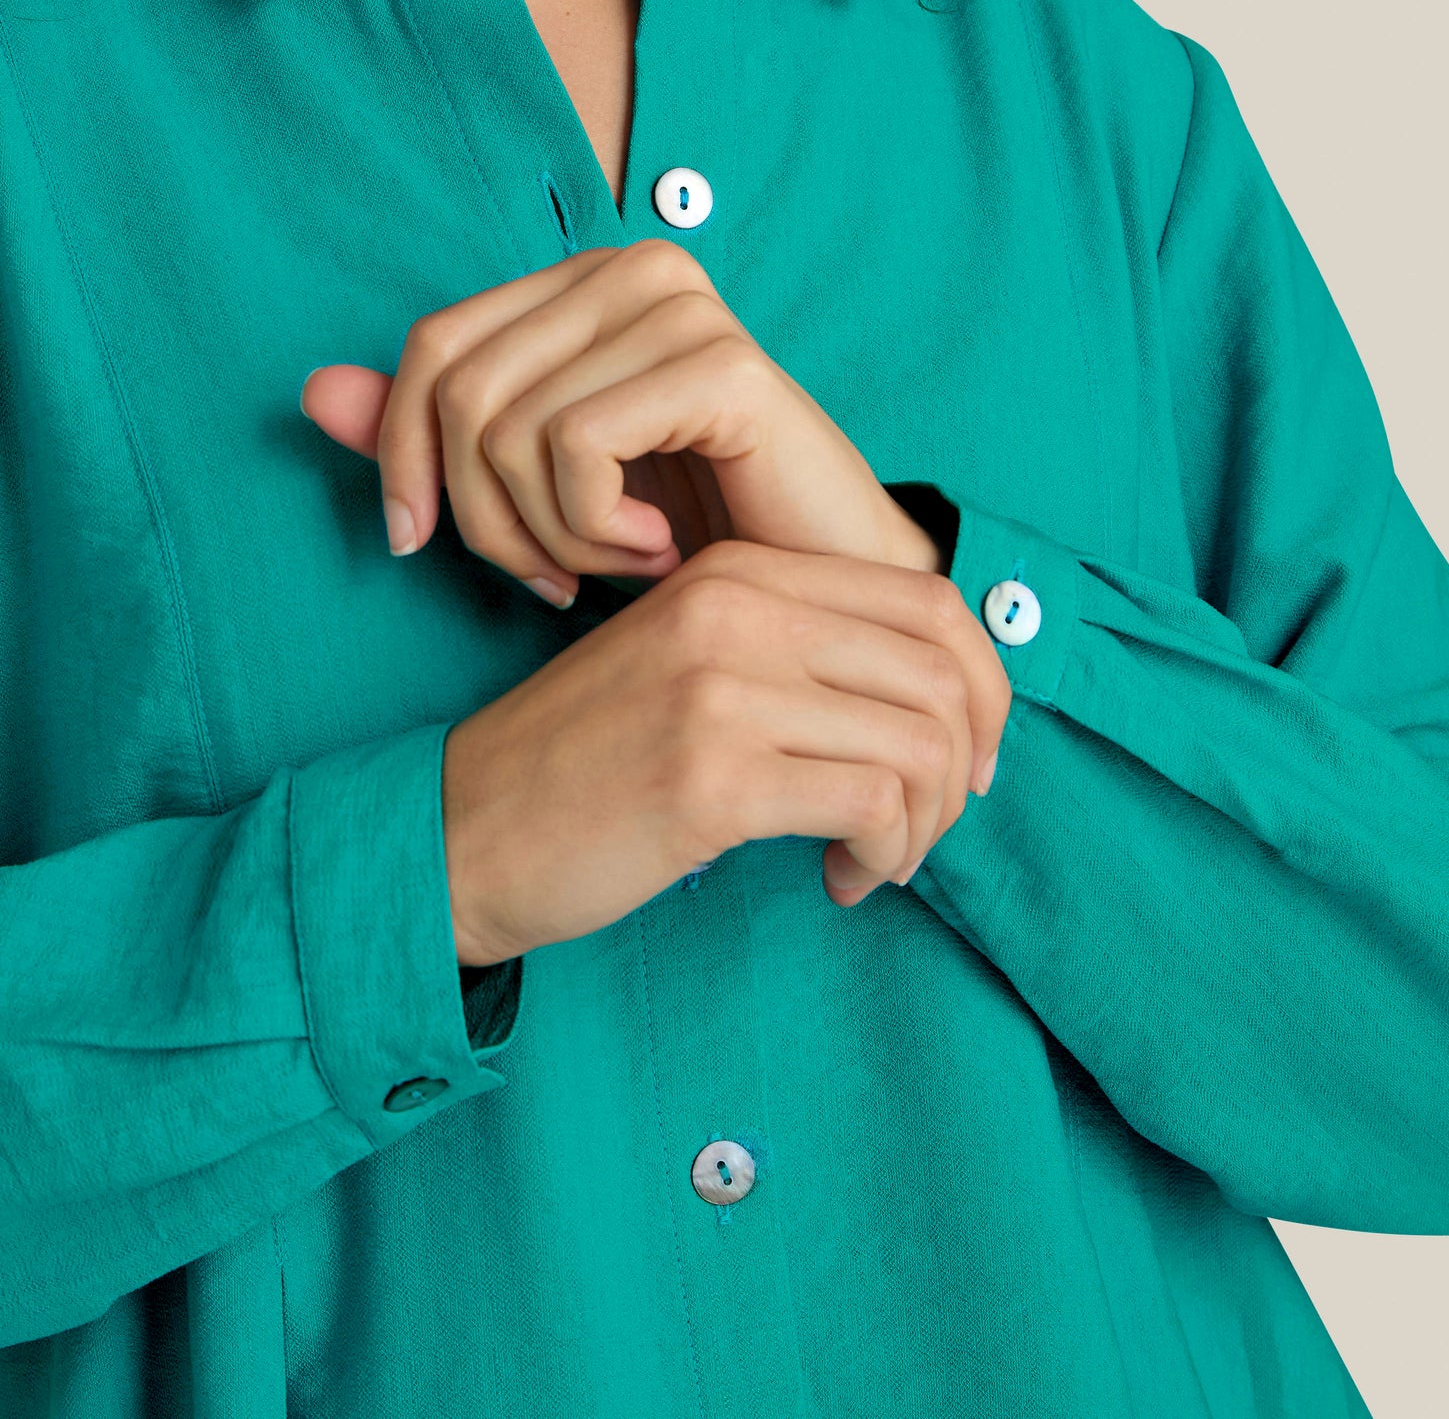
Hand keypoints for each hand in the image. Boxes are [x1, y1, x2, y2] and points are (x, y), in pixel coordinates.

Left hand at [299, 239, 942, 601]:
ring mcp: (681, 304)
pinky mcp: (720, 361)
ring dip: (548, 536)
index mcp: (582, 282)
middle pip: (459, 390)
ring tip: (617, 565)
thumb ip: (430, 436)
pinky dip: (595, 530)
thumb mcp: (538, 492)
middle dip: (482, 518)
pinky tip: (658, 550)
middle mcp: (631, 267)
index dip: (399, 456)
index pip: (430, 346)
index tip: (419, 546)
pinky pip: (575, 446)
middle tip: (553, 581)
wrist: (829, 589)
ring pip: (508, 426)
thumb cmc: (692, 534)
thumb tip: (313, 392)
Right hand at [441, 537, 1011, 958]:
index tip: (968, 759)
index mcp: (738, 570)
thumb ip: (796, 652)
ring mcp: (722, 688)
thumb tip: (945, 700)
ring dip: (924, 825)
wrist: (464, 830)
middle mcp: (734, 608)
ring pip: (920, 742)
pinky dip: (883, 855)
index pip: (929, 599)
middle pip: (941, 669)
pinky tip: (838, 880)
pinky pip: (872, 804)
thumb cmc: (591, 763)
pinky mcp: (711, 778)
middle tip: (927, 828)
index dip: (982, 685)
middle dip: (964, 766)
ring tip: (877, 859)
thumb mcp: (692, 663)